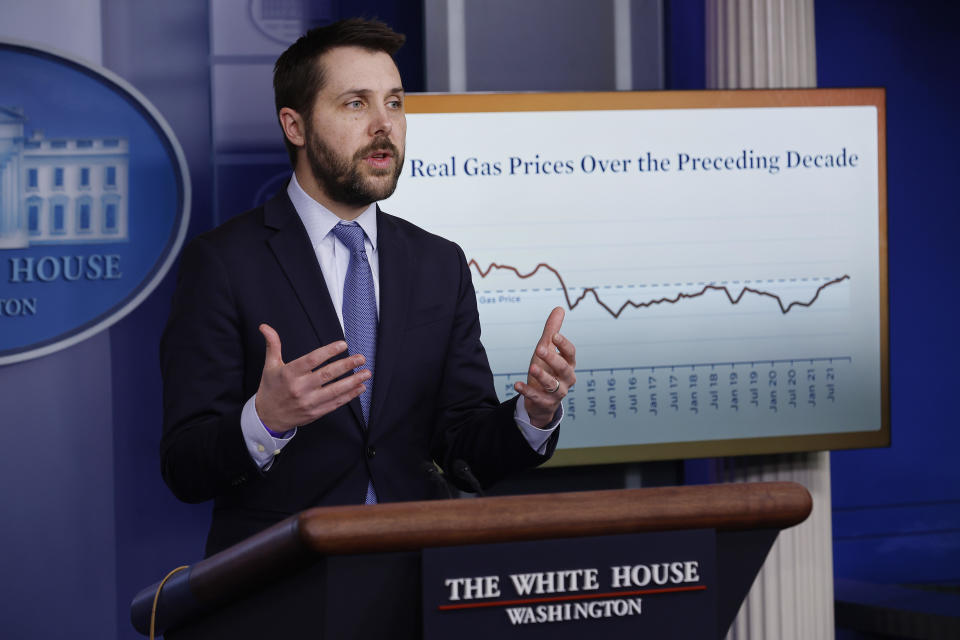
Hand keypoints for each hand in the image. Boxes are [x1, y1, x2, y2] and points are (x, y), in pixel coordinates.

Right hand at [254, 323, 369, 431]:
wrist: (267, 417)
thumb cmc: (270, 389)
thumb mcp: (270, 366)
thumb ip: (273, 345)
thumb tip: (265, 327)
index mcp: (289, 374)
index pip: (312, 360)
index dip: (329, 351)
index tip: (343, 345)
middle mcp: (299, 388)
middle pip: (327, 375)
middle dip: (346, 365)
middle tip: (361, 358)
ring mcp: (308, 402)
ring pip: (334, 391)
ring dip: (353, 381)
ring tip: (366, 373)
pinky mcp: (315, 412)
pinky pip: (335, 403)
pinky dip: (349, 396)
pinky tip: (360, 388)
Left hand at [514, 307, 576, 427]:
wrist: (543, 400)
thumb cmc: (547, 370)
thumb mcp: (547, 350)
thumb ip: (552, 331)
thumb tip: (559, 309)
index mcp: (569, 364)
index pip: (570, 353)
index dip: (563, 344)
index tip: (554, 335)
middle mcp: (566, 378)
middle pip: (563, 368)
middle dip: (553, 358)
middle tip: (539, 348)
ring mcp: (557, 392)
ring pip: (552, 384)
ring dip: (542, 376)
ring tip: (531, 367)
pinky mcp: (545, 402)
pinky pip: (537, 397)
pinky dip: (527, 391)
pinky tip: (516, 384)